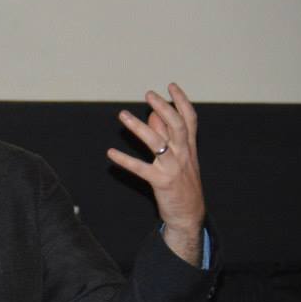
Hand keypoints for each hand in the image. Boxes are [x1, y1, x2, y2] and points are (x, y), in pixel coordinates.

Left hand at [106, 83, 205, 265]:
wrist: (189, 215)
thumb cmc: (182, 185)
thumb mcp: (180, 160)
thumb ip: (167, 138)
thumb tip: (154, 116)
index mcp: (189, 148)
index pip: (189, 119)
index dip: (181, 101)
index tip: (170, 85)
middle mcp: (184, 155)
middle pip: (177, 126)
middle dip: (163, 107)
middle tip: (149, 94)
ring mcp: (173, 168)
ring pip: (157, 143)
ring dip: (139, 128)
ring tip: (122, 115)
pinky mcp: (161, 182)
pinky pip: (140, 169)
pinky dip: (125, 160)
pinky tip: (110, 153)